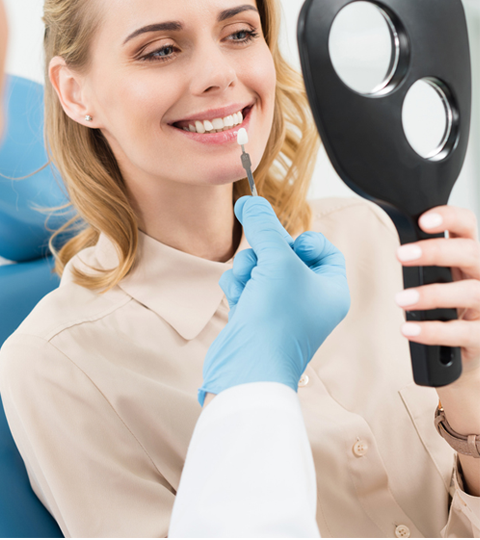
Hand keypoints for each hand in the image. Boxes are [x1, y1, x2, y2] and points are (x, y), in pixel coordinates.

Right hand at [198, 196, 350, 404]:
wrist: (249, 368)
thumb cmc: (277, 319)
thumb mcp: (276, 261)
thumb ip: (263, 226)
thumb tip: (249, 201)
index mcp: (331, 289)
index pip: (321, 248)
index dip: (302, 240)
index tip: (286, 244)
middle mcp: (309, 299)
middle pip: (284, 253)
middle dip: (265, 253)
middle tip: (261, 261)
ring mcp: (281, 309)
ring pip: (260, 267)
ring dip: (248, 268)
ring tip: (249, 283)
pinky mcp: (256, 315)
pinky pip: (246, 284)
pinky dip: (238, 286)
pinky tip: (239, 298)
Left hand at [394, 205, 479, 379]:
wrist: (464, 349)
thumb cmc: (448, 306)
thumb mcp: (439, 275)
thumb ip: (423, 258)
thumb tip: (388, 241)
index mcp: (468, 256)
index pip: (467, 225)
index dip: (450, 217)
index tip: (423, 221)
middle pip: (470, 253)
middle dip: (435, 251)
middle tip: (400, 255)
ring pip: (470, 293)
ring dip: (431, 294)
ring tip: (400, 299)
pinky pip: (462, 332)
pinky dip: (433, 331)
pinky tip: (409, 329)